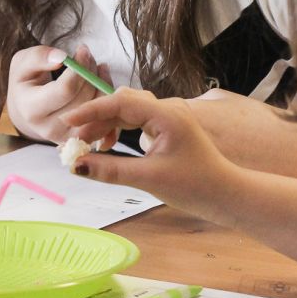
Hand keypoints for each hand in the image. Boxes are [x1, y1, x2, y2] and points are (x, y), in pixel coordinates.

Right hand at [6, 44, 112, 143]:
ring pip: (97, 109)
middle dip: (91, 72)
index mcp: (31, 110)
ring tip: (96, 67)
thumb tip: (61, 58)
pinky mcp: (81, 139)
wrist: (27, 108)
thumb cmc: (26, 82)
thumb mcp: (22, 63)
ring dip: (102, 83)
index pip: (65, 89)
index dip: (79, 67)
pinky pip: (104, 118)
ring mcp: (66, 137)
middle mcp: (48, 128)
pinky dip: (107, 99)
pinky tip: (101, 82)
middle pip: (84, 99)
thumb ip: (38, 57)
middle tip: (89, 56)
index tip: (82, 50)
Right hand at [63, 88, 238, 219]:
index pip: (120, 102)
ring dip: (106, 125)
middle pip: (122, 104)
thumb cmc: (197, 186)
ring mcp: (168, 117)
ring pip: (128, 112)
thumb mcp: (149, 179)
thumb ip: (110, 170)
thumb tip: (77, 166)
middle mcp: (167, 109)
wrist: (228, 195)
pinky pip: (136, 121)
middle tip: (75, 141)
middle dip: (96, 119)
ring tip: (88, 146)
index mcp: (166, 115)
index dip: (91, 110)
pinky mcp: (168, 128)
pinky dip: (119, 131)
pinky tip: (108, 147)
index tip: (68, 123)